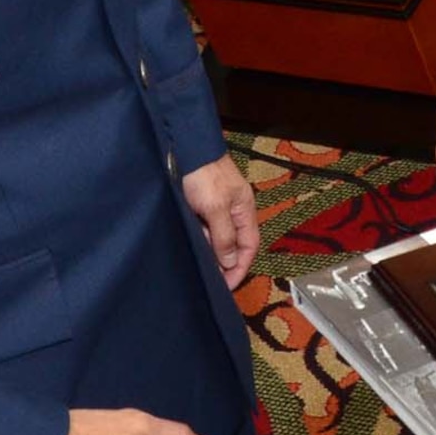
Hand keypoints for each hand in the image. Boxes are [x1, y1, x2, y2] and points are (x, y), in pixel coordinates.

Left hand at [181, 154, 260, 287]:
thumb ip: (224, 236)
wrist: (186, 148)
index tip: (227, 286)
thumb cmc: (204, 175)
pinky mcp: (201, 205)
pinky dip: (199, 239)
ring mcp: (217, 208)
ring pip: (217, 238)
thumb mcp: (216, 208)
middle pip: (234, 245)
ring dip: (210, 252)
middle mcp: (233, 211)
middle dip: (225, 264)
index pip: (249, 247)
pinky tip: (191, 245)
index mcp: (245, 211)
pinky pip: (204, 229)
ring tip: (199, 266)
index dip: (240, 268)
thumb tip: (230, 263)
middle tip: (212, 282)